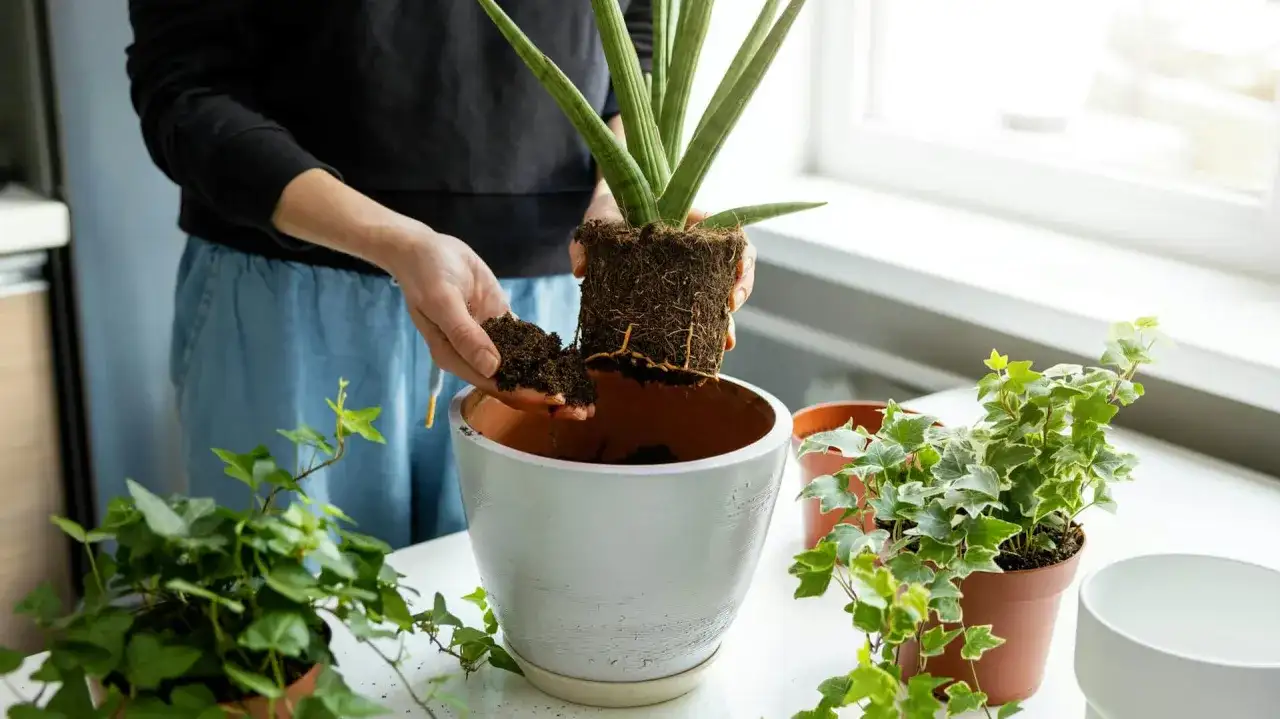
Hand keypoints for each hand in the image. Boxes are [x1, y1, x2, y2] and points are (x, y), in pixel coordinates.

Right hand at [379, 221, 590, 419]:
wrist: (423, 249)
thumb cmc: (425, 275)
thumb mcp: (442, 302)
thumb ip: (466, 335)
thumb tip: (492, 368)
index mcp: (455, 358)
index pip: (496, 386)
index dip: (527, 395)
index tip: (556, 399)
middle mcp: (473, 355)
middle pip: (514, 383)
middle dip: (546, 396)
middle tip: (581, 410)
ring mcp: (489, 338)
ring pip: (523, 365)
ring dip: (551, 379)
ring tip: (582, 392)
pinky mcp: (499, 320)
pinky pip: (525, 339)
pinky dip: (546, 351)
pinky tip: (569, 362)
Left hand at [572, 193, 756, 350]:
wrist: (604, 217)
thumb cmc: (608, 212)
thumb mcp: (597, 220)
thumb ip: (587, 242)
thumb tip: (580, 270)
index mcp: (687, 223)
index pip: (730, 237)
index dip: (740, 260)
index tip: (735, 280)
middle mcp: (696, 248)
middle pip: (733, 269)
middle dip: (739, 295)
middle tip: (729, 322)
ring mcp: (689, 270)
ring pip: (720, 293)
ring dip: (726, 319)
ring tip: (724, 343)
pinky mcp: (675, 291)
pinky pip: (697, 309)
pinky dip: (704, 328)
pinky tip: (703, 349)